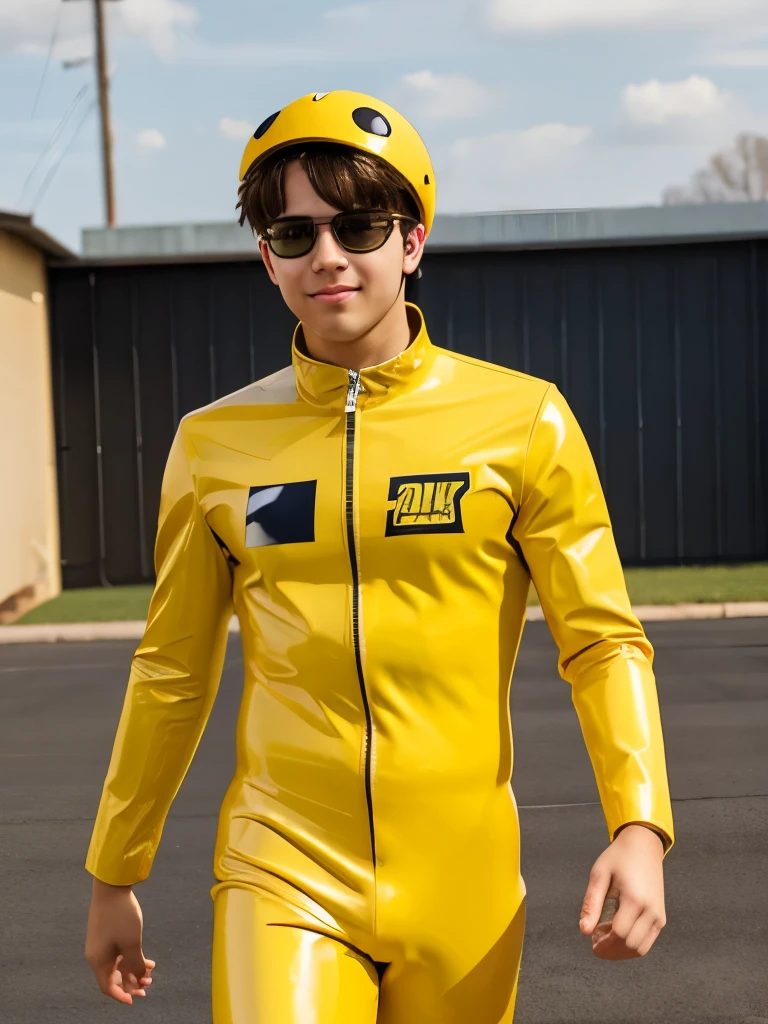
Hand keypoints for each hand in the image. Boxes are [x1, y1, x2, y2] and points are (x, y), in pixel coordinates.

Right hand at [85, 878, 155, 1003]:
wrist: (111, 886)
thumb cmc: (121, 915)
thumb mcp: (132, 942)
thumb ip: (135, 964)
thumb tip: (139, 979)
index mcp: (98, 960)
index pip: (108, 987)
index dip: (121, 995)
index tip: (135, 999)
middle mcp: (97, 955)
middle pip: (113, 977)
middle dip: (131, 983)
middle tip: (148, 986)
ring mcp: (101, 944)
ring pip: (118, 965)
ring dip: (134, 969)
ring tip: (151, 970)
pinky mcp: (107, 934)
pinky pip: (119, 953)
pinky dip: (131, 958)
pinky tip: (147, 958)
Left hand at [579, 824, 666, 959]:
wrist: (644, 846)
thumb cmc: (618, 858)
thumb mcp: (599, 874)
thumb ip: (592, 903)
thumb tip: (583, 930)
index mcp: (635, 900)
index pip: (619, 934)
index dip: (603, 943)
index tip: (590, 940)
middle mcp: (651, 911)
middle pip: (630, 945)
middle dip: (611, 950)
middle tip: (595, 941)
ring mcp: (659, 916)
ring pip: (641, 949)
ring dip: (621, 951)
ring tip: (605, 937)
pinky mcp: (661, 918)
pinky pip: (647, 942)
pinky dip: (632, 945)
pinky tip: (617, 934)